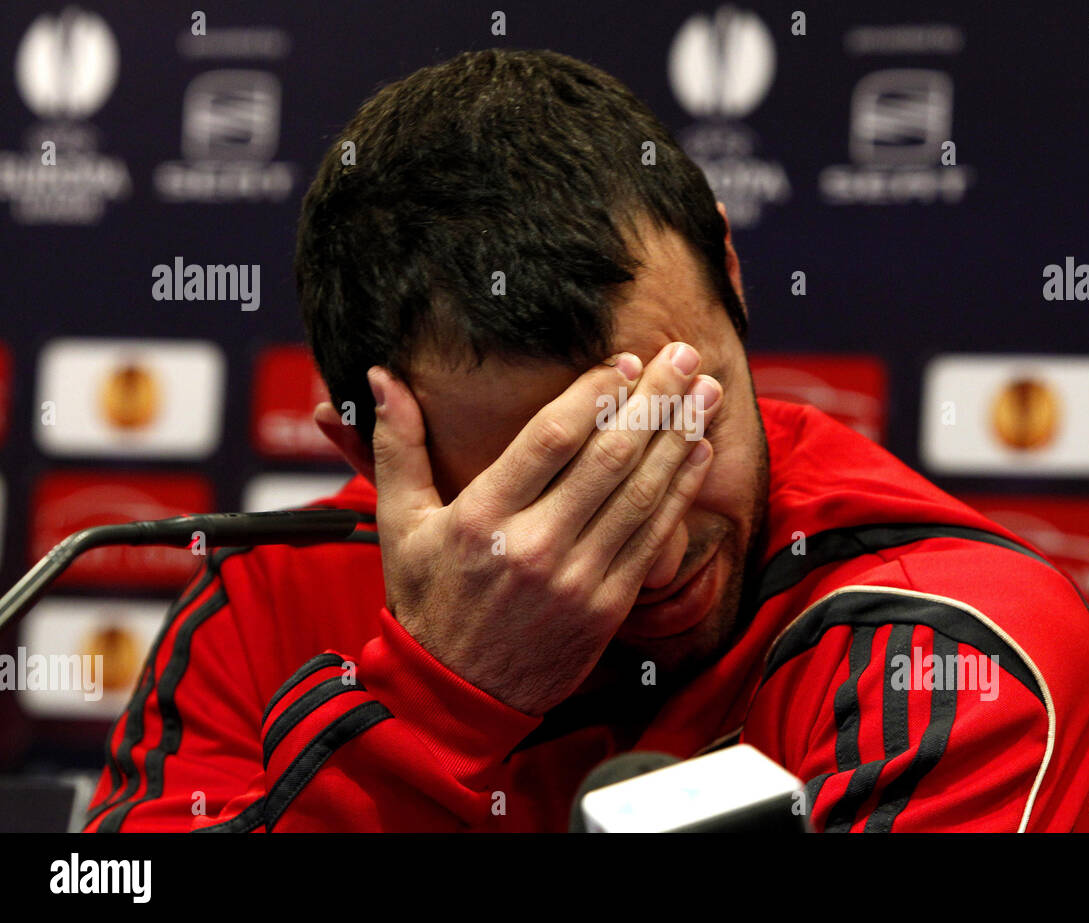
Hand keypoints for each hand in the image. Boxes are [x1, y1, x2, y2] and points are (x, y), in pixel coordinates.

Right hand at [368, 342, 722, 714]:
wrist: (456, 697)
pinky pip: (653, 538)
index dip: (595, 393)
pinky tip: (700, 453)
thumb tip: (380, 377)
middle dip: (654, 400)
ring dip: (680, 437)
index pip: (551, 439)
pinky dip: (680, 492)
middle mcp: (534, 546)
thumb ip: (395, 445)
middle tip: (685, 356)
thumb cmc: (428, 602)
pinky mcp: (606, 606)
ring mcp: (577, 579)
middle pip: (609, 458)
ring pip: (641, 494)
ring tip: (707, 392)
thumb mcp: (399, 523)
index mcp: (481, 517)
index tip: (624, 360)